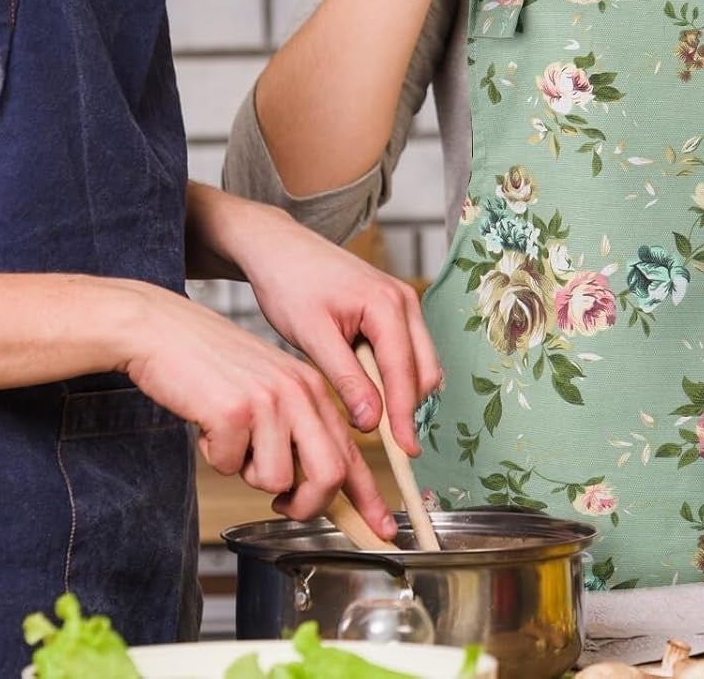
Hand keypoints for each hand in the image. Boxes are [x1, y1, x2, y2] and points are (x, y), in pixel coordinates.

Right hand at [121, 284, 397, 535]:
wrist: (165, 329)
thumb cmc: (213, 365)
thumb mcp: (269, 389)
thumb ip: (297, 430)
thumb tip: (314, 489)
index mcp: (313, 389)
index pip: (352, 453)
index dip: (369, 499)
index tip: (383, 531)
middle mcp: (299, 392)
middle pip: (329, 476)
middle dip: (307, 507)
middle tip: (283, 507)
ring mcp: (269, 401)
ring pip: (276, 480)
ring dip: (246, 470)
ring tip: (230, 435)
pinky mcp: (235, 411)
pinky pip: (229, 466)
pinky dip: (214, 455)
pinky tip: (207, 422)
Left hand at [240, 213, 441, 459]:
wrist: (279, 249)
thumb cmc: (290, 284)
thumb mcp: (312, 335)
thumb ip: (345, 378)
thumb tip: (373, 422)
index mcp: (387, 304)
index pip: (404, 372)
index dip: (405, 417)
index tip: (405, 454)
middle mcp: (405, 300)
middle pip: (424, 371)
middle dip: (408, 409)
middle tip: (383, 444)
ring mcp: (403, 302)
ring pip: (419, 364)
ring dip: (401, 394)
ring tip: (365, 416)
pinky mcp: (394, 309)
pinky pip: (407, 352)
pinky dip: (393, 377)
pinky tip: (366, 391)